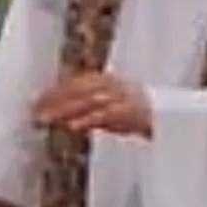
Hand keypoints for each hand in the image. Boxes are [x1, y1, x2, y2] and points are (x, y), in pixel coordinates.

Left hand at [32, 70, 154, 138]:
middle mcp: (112, 85)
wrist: (171, 116)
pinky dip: (87, 119)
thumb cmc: (138, 113)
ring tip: (46, 119)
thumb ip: (89, 108)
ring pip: (87, 100)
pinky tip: (73, 126)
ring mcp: (121, 97)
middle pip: (77, 90)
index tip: (35, 101)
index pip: (75, 82)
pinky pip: (105, 114)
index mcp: (107, 80)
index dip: (54, 91)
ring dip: (64, 110)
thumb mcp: (111, 107)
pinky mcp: (129, 112)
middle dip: (54, 100)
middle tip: (34, 112)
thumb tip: (63, 116)